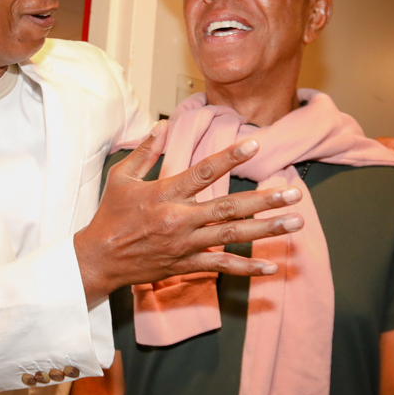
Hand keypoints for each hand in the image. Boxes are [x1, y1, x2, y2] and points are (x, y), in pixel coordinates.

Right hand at [75, 121, 303, 303]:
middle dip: (265, 200)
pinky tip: (271, 267)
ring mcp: (185, 244)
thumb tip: (162, 126)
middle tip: (294, 194)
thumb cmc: (110, 216)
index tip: (255, 144)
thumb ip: (145, 152)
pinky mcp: (185, 264)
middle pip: (228, 207)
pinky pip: (220, 266)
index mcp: (164, 194)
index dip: (230, 157)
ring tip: (295, 222)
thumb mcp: (120, 178)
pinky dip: (246, 268)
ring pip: (231, 235)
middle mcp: (179, 219)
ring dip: (266, 230)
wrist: (99, 258)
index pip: (203, 172)